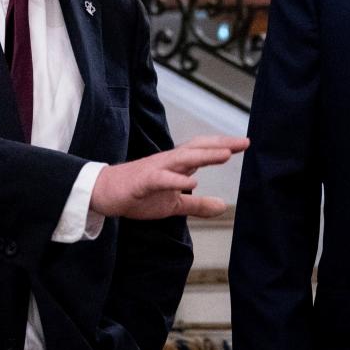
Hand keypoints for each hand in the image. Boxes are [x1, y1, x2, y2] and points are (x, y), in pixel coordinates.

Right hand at [90, 135, 247, 219]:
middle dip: (221, 145)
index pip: (203, 150)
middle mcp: (169, 161)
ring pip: (183, 159)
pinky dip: (177, 179)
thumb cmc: (139, 194)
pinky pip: (161, 179)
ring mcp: (156, 169)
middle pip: (198, 148)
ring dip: (205, 156)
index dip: (223, 146)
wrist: (105, 194)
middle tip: (243, 142)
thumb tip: (223, 206)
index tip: (245, 143)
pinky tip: (192, 182)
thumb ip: (198, 205)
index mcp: (176, 164)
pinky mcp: (143, 181)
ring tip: (226, 155)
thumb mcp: (173, 204)